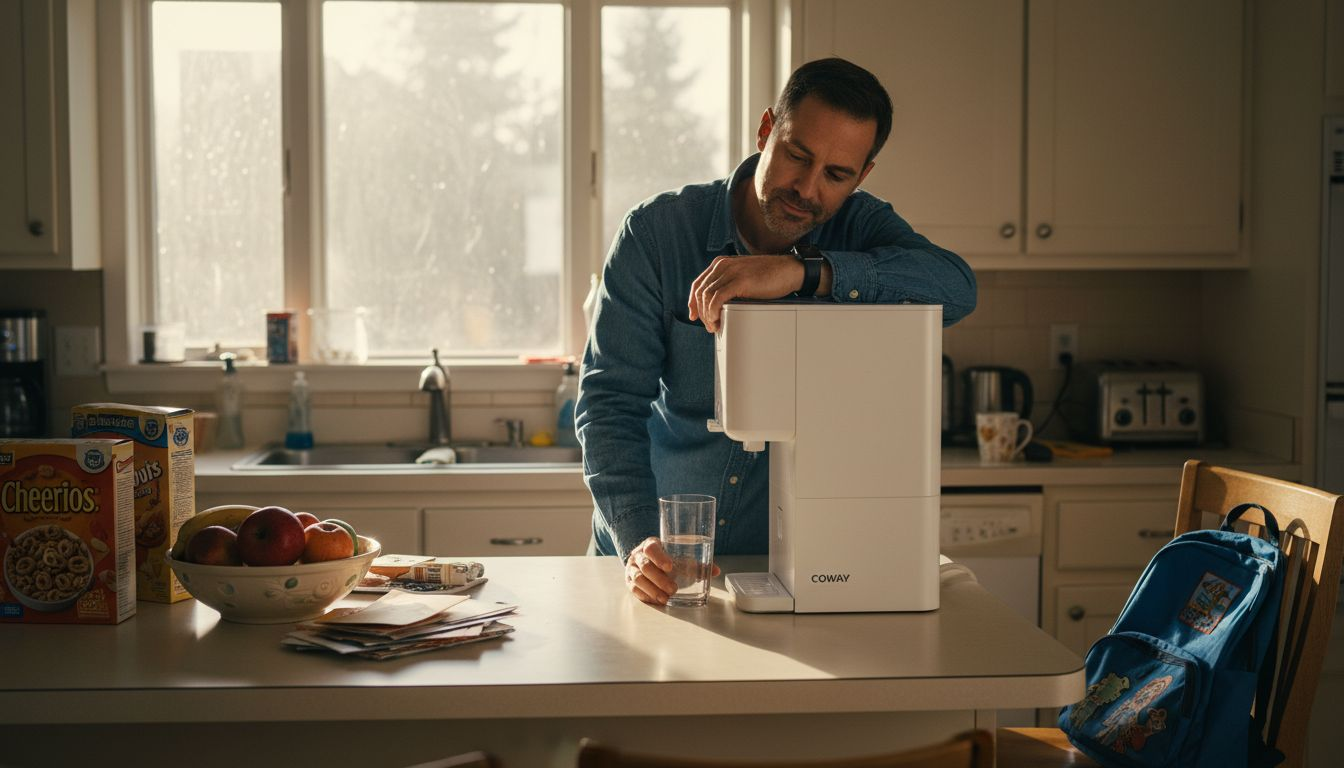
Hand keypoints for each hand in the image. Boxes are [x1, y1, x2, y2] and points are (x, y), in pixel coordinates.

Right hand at [624, 536, 720, 604]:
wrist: (647, 560)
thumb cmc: (666, 558)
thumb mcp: (678, 557)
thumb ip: (696, 564)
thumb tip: (715, 571)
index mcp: (650, 545)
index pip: (651, 548)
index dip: (659, 557)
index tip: (670, 567)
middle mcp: (638, 556)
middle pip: (645, 566)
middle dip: (659, 579)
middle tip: (674, 588)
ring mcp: (632, 569)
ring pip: (638, 579)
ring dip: (653, 590)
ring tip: (666, 598)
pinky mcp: (630, 583)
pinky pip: (634, 590)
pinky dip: (646, 596)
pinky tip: (657, 601)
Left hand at [688, 255, 802, 332]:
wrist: (790, 271)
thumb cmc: (770, 277)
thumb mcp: (743, 278)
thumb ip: (729, 285)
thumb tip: (718, 305)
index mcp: (721, 263)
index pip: (698, 284)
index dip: (693, 302)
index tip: (694, 316)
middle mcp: (723, 265)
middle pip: (700, 291)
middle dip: (701, 312)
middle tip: (709, 325)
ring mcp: (731, 271)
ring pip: (706, 296)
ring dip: (707, 315)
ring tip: (714, 326)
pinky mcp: (740, 280)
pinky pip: (717, 298)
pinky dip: (714, 311)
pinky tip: (718, 320)